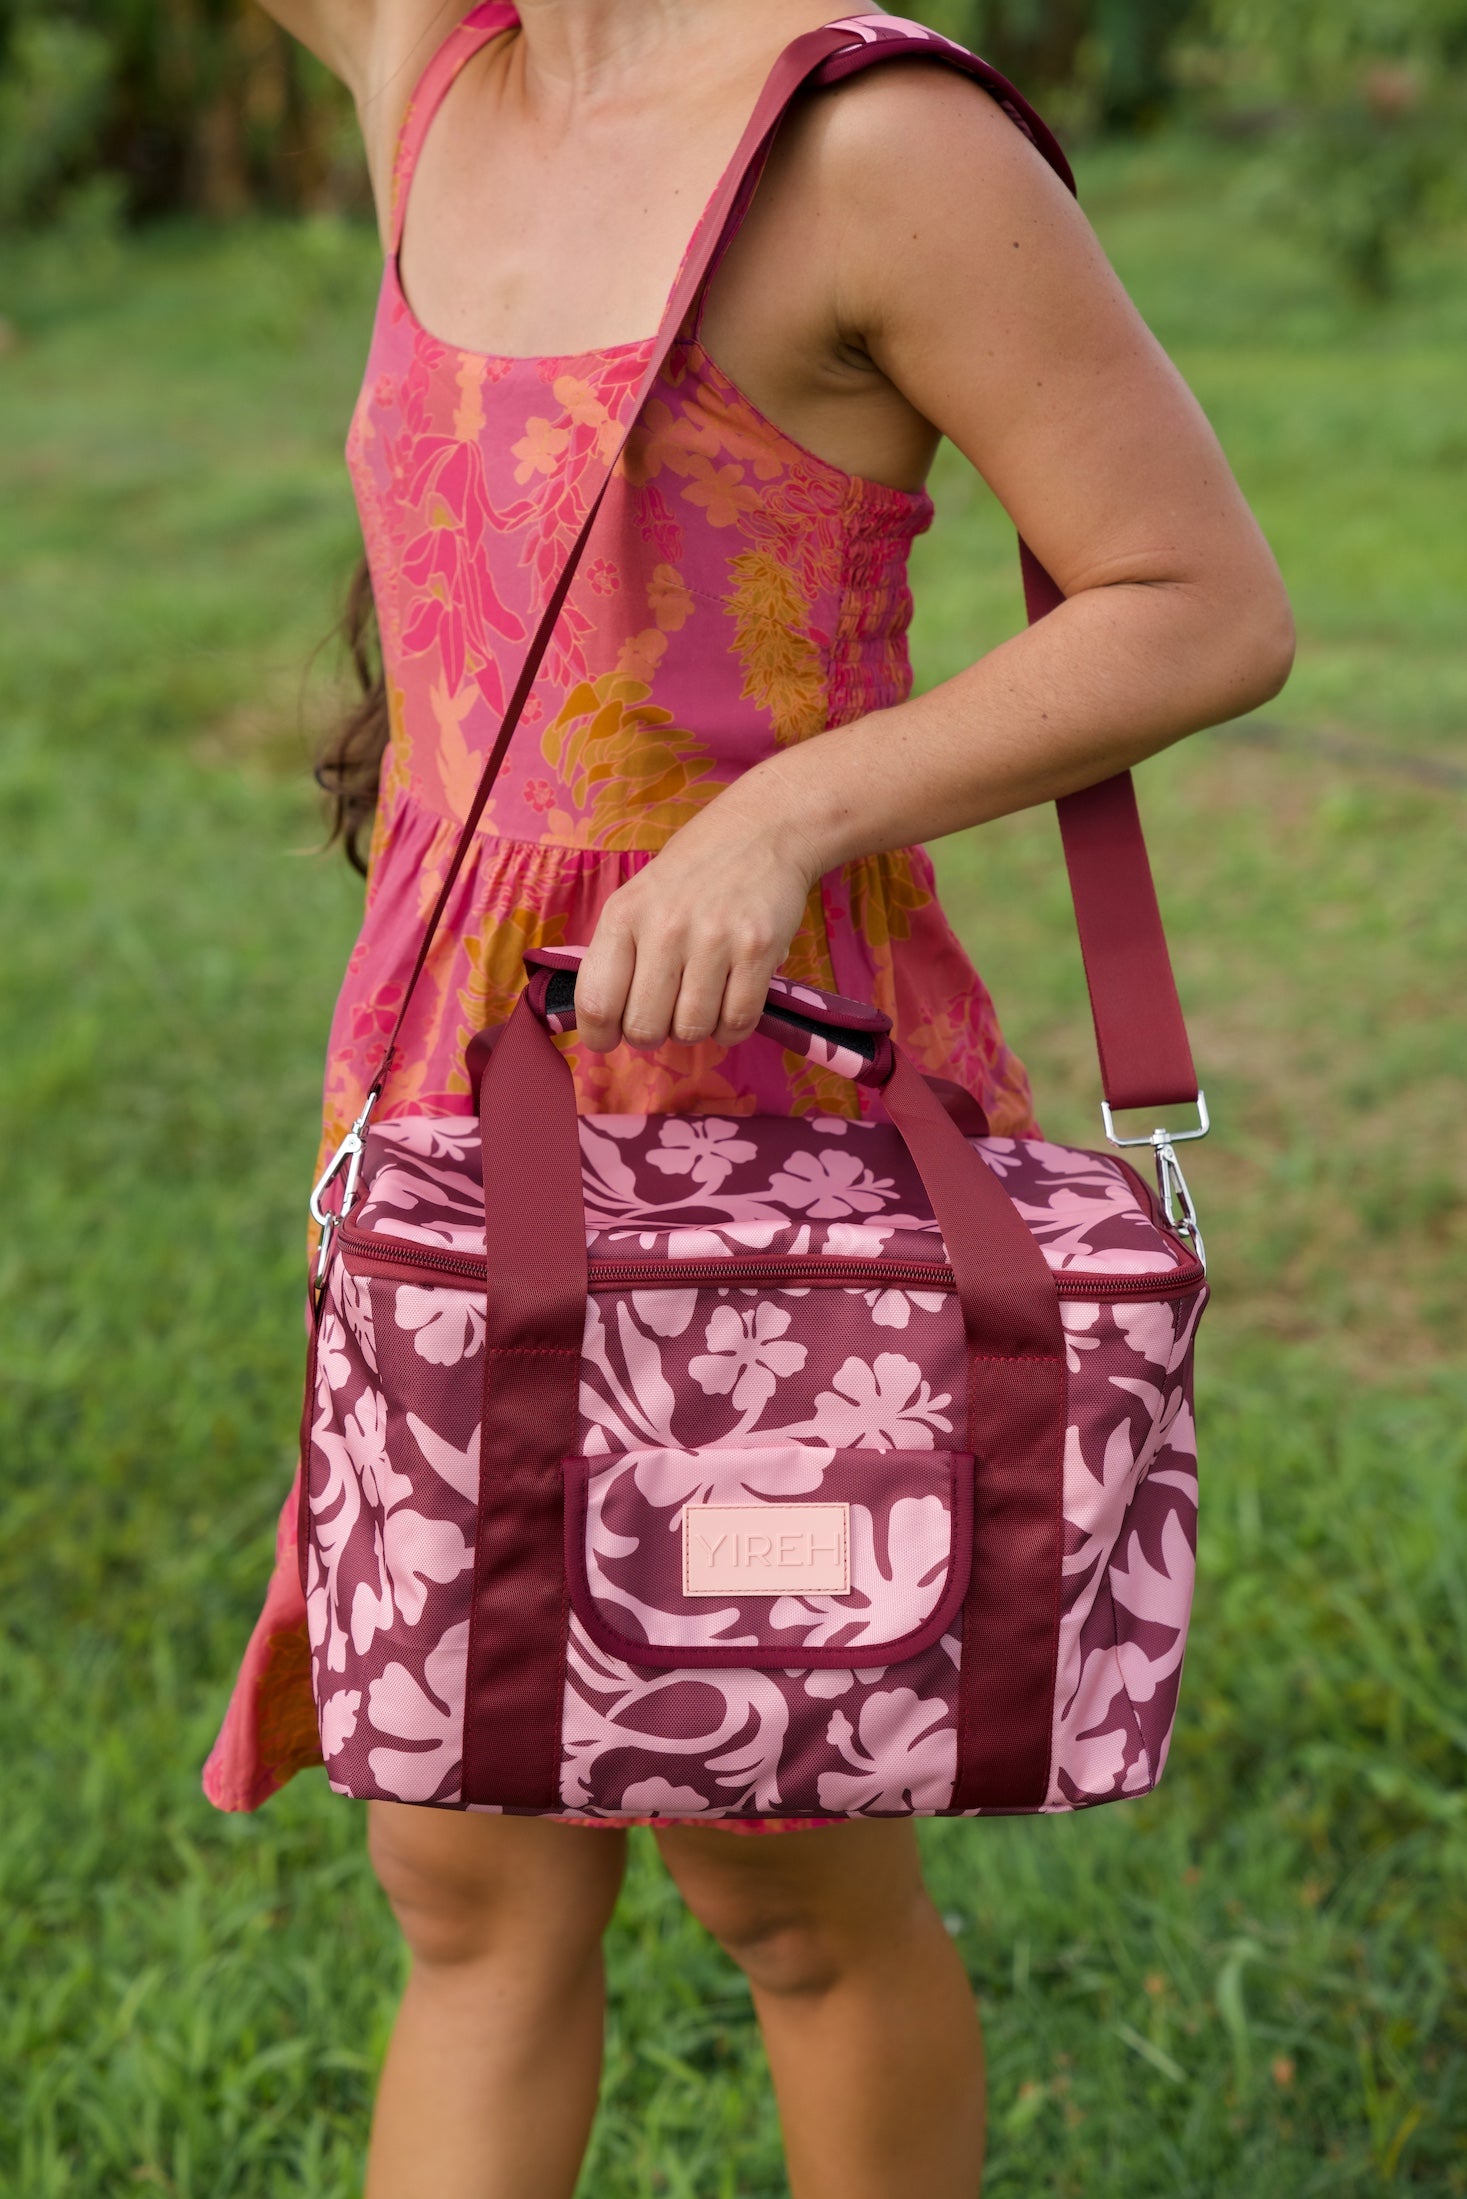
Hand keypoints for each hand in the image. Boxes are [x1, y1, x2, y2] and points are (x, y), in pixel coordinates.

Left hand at [573, 773, 822, 1054]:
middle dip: (651, 1035)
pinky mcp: (759, 949)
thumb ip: (618, 954)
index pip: (595, 1002)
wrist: (761, 832)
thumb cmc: (691, 873)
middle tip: (663, 1018)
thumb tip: (601, 1021)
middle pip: (644, 1027)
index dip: (599, 1036)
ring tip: (700, 1004)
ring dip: (695, 1030)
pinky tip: (729, 1006)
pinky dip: (731, 1029)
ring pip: (691, 1030)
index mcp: (623, 915)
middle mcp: (664, 927)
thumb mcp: (637, 898)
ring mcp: (714, 939)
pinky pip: (737, 1021)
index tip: (610, 1039)